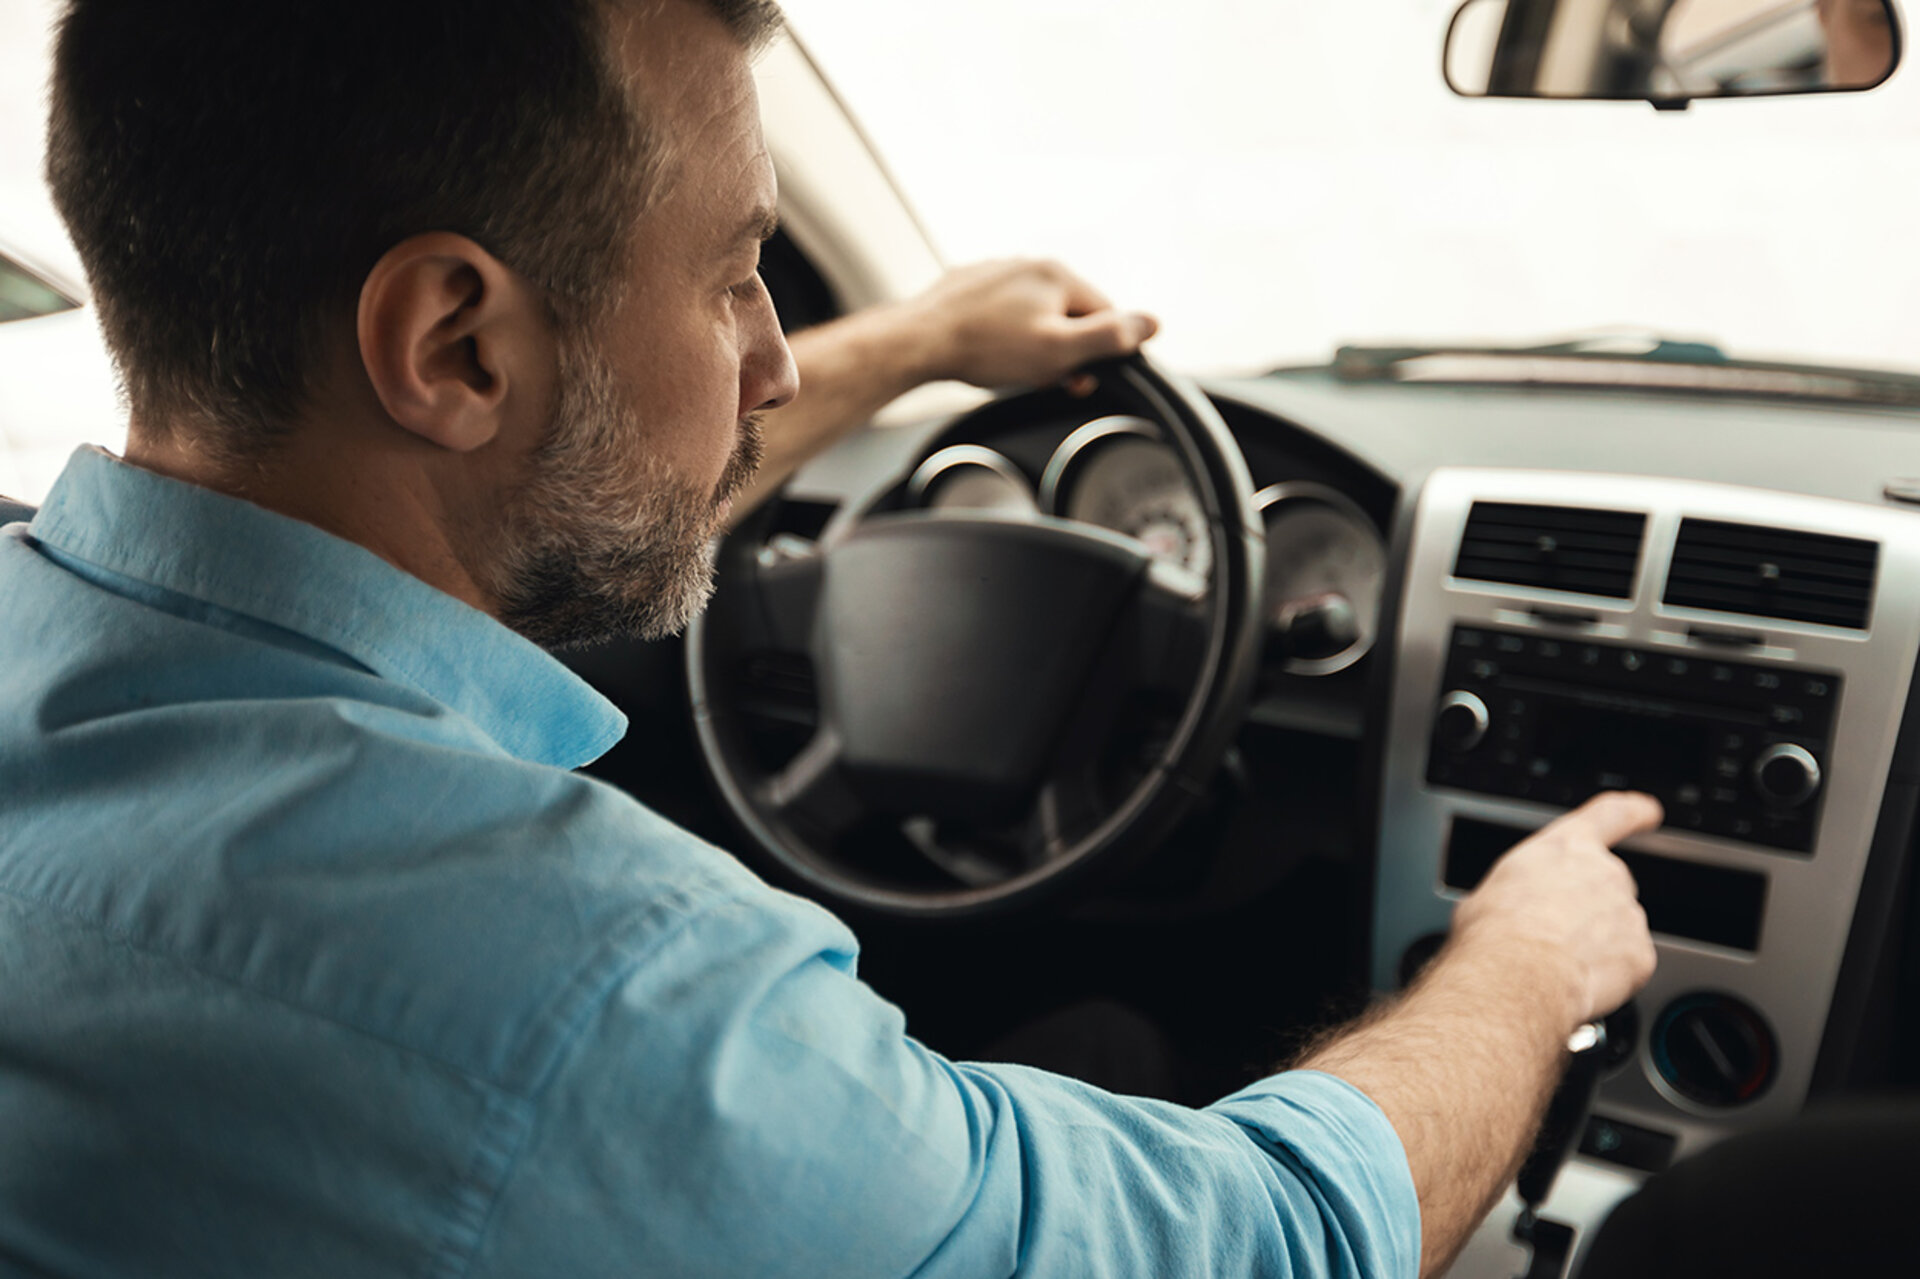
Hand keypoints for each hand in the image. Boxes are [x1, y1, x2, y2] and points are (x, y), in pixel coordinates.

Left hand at [900, 259, 1158, 389]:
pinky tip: (986, 354)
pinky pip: (1000, 314)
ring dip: (1031, 345)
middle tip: (1040, 378)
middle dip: (1062, 350)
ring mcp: (995, 272)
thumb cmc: (987, 349)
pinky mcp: (968, 287)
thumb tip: (1153, 323)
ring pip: (1032, 315)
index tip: (1077, 379)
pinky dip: (1001, 335)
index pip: (1105, 314)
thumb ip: (1110, 338)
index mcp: (1056, 274)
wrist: (916, 343)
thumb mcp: (1060, 352)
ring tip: (1009, 368)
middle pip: (1068, 314)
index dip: (1098, 353)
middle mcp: (1027, 264)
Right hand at [1449, 792, 1661, 1029]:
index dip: (1633, 811)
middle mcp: (1604, 873)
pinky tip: (1577, 982)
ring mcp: (1627, 914)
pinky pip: (1629, 965)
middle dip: (1590, 910)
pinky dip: (1610, 976)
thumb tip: (1510, 909)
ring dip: (1596, 946)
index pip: (1610, 815)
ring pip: (1618, 930)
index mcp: (1566, 847)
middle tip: (1555, 936)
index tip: (1648, 811)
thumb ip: (1519, 889)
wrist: (1515, 976)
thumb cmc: (1495, 933)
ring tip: (1558, 965)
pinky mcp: (1640, 955)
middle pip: (1609, 886)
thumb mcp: (1489, 892)